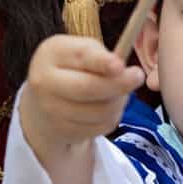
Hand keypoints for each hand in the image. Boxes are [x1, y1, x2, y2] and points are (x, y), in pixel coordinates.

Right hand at [20, 35, 144, 156]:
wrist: (44, 102)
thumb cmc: (71, 69)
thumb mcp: (81, 53)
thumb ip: (100, 56)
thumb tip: (123, 71)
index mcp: (51, 53)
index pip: (78, 57)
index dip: (101, 62)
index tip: (120, 65)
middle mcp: (45, 81)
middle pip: (88, 87)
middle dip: (119, 84)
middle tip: (138, 76)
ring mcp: (51, 109)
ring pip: (99, 110)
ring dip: (119, 102)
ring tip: (120, 93)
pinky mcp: (63, 131)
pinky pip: (99, 127)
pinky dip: (111, 117)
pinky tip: (108, 108)